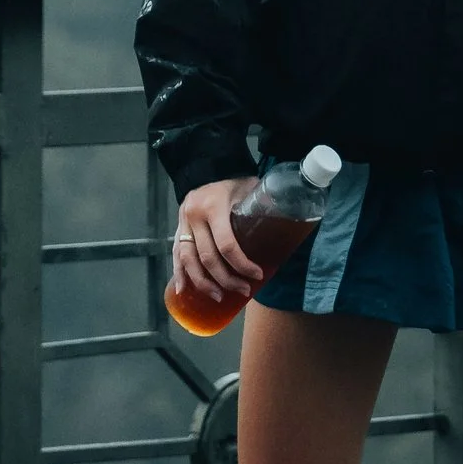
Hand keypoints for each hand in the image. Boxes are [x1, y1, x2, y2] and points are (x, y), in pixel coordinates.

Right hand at [172, 178, 261, 310]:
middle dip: (226, 279)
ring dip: (203, 282)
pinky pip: (176, 254)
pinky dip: (179, 273)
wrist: (207, 166)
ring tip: (219, 296)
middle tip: (243, 290)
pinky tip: (182, 290)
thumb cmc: (234, 181)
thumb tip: (286, 233)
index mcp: (214, 207)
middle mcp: (195, 217)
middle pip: (208, 257)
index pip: (226, 244)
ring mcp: (183, 223)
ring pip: (188, 260)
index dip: (242, 264)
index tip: (256, 275)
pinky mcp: (178, 228)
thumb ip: (262, 208)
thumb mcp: (249, 190)